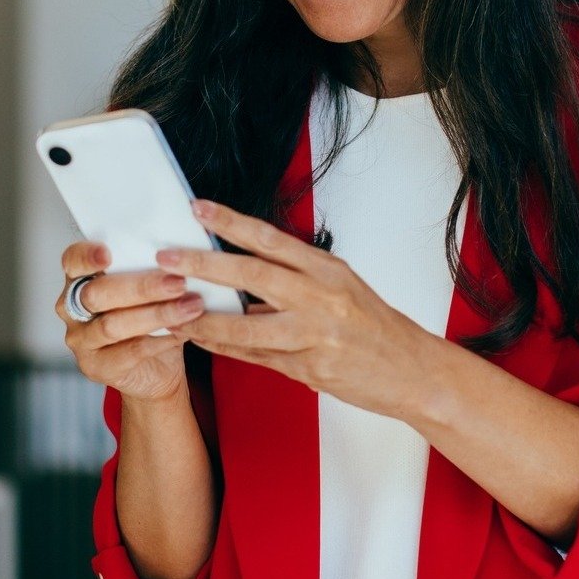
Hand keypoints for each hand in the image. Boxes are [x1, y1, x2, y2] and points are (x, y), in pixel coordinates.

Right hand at [57, 240, 207, 401]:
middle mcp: (72, 309)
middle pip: (96, 294)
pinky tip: (183, 331)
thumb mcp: (148, 289)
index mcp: (81, 280)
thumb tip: (178, 252)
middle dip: (140, 287)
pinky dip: (160, 340)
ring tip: (190, 307)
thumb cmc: (150, 317)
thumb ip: (150, 268)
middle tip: (178, 283)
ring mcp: (81, 341)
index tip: (109, 254)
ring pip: (112, 325)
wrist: (156, 370)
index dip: (86, 256)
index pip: (72, 261)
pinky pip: (129, 351)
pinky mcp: (96, 367)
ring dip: (156, 314)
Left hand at [162, 199, 446, 418]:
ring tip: (170, 311)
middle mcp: (320, 297)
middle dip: (204, 265)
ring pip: (246, 325)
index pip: (270, 238)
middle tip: (167, 257)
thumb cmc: (375, 326)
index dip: (230, 222)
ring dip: (204, 319)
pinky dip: (225, 347)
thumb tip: (245, 269)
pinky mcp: (309, 368)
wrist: (412, 371)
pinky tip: (199, 339)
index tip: (197, 208)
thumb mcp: (342, 287)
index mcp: (327, 270)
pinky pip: (256, 356)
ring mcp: (314, 335)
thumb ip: (297, 277)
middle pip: (252, 275)